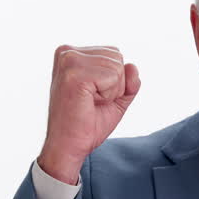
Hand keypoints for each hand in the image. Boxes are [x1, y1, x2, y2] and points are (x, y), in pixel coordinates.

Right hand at [38, 45, 139, 183]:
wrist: (68, 147)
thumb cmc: (87, 124)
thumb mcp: (115, 98)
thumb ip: (128, 81)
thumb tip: (132, 66)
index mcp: (71, 52)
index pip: (113, 53)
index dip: (113, 80)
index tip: (91, 95)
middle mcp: (67, 52)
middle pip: (117, 56)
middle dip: (114, 84)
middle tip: (91, 101)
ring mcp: (69, 62)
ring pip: (117, 67)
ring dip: (111, 91)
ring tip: (89, 103)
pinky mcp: (75, 75)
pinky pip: (113, 76)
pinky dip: (108, 95)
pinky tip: (88, 104)